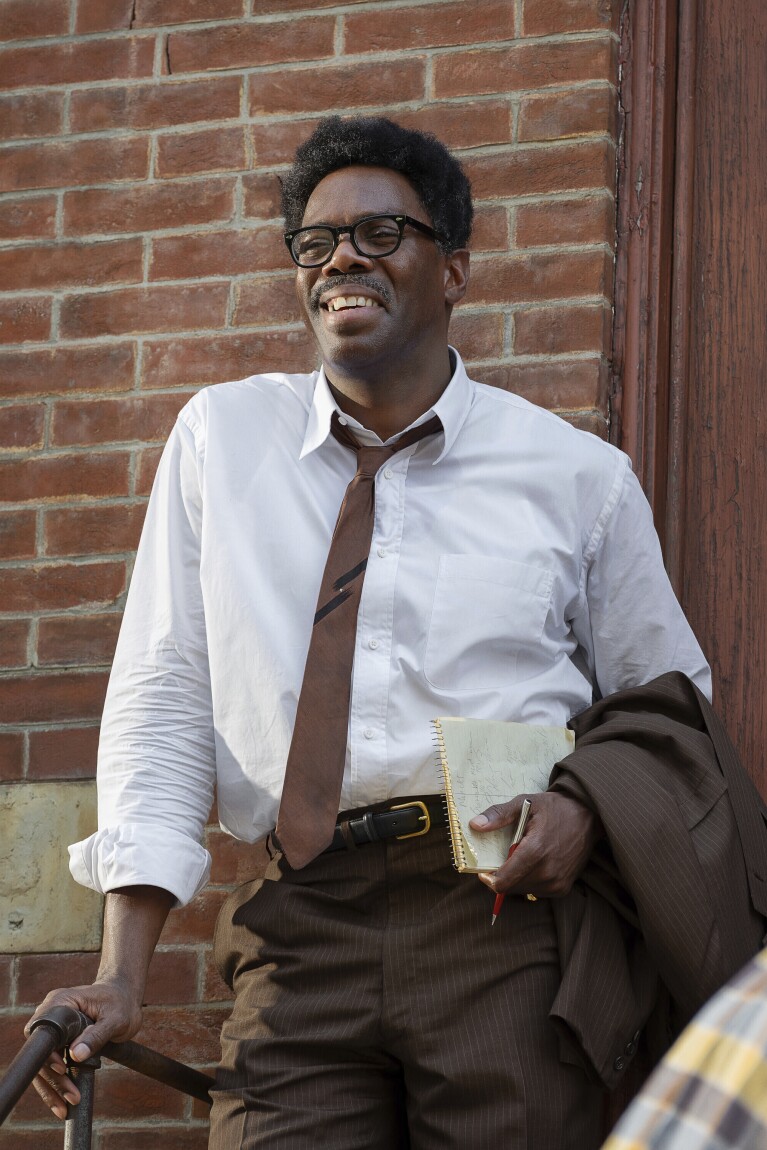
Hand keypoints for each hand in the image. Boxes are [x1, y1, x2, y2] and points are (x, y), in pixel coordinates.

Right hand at [24, 980, 142, 1119]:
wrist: (123, 997)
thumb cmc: (121, 1003)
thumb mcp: (116, 1018)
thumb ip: (97, 1034)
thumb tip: (76, 1054)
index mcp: (61, 1002)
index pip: (45, 1032)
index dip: (49, 1054)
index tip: (62, 1069)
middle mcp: (50, 1014)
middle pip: (41, 1053)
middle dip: (53, 1079)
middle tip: (71, 1097)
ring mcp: (52, 1029)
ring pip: (42, 1064)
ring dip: (52, 1088)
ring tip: (64, 1108)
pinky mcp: (57, 1042)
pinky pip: (50, 1066)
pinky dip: (55, 1085)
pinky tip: (61, 1104)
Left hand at [469, 791, 601, 897]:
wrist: (589, 816)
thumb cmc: (555, 808)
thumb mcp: (525, 803)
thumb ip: (499, 815)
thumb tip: (475, 824)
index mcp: (535, 851)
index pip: (503, 882)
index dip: (488, 879)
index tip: (483, 871)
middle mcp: (547, 872)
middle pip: (510, 888)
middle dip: (501, 876)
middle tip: (505, 857)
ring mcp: (557, 883)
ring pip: (523, 891)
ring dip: (515, 879)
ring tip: (522, 857)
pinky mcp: (563, 888)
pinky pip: (536, 892)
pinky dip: (529, 882)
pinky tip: (535, 864)